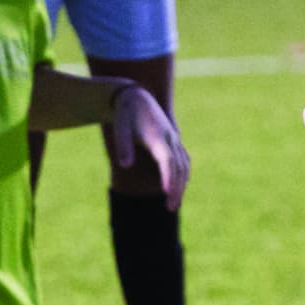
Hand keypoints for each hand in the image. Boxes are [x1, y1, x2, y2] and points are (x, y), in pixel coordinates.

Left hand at [107, 85, 189, 208]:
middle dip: (177, 188)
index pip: (167, 159)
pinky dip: (183, 175)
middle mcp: (170, 138)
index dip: (169, 176)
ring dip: (182, 184)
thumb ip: (122, 144)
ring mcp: (174, 139)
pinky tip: (178, 188)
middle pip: (179, 166)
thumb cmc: (126, 112)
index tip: (168, 193)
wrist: (137, 95)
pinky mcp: (174, 141)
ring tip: (173, 205)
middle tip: (169, 209)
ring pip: (184, 165)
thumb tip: (125, 166)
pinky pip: (183, 160)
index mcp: (158, 135)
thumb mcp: (119, 124)